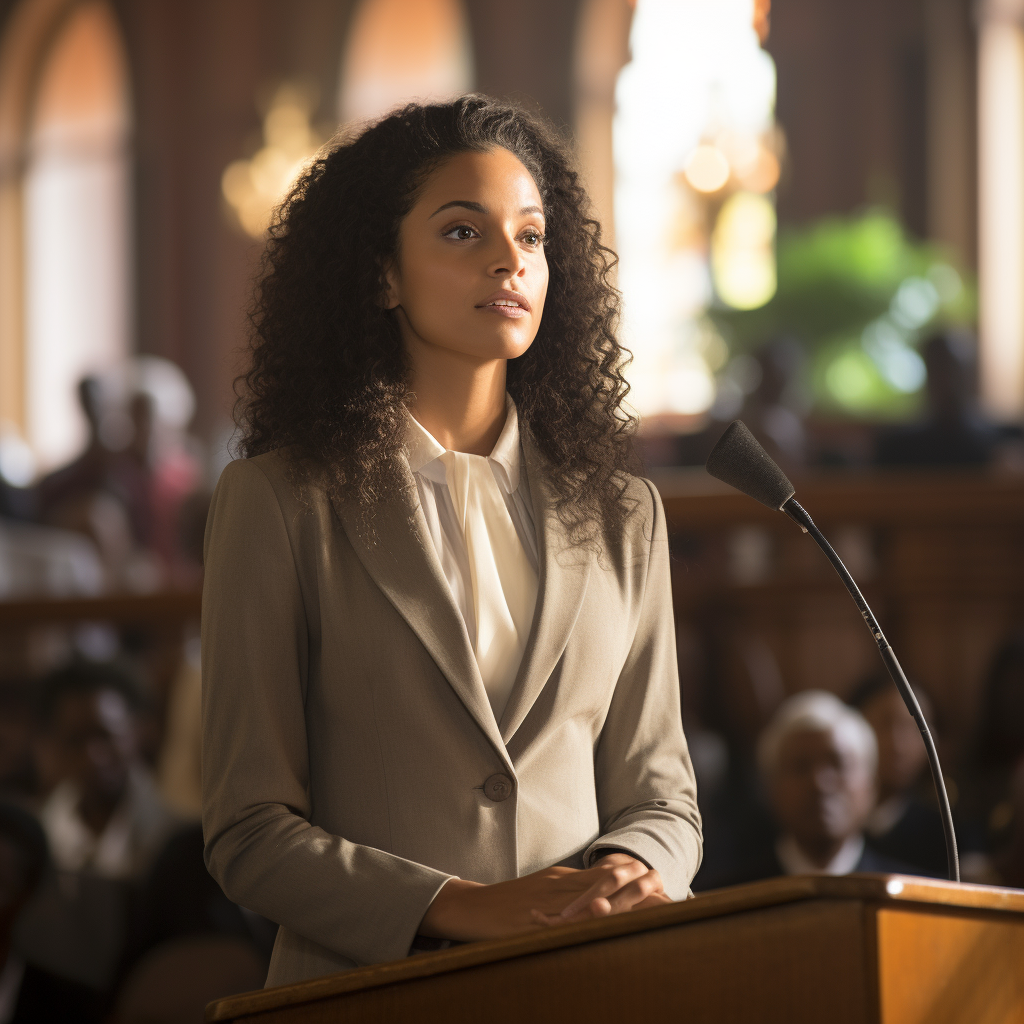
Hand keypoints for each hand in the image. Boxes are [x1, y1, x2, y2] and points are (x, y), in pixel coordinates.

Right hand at [419, 853, 669, 941]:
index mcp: (566, 878)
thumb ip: (573, 891)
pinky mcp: (536, 917)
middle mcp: (562, 885)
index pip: (609, 873)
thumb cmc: (511, 903)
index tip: (661, 885)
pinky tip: (603, 918)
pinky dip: (587, 916)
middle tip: (666, 892)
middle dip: (639, 887)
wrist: (473, 907)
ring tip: (648, 900)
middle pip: (608, 880)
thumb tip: (602, 896)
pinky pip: (566, 916)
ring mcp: (549, 900)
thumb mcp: (545, 890)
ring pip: (593, 895)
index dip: (636, 878)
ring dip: (624, 898)